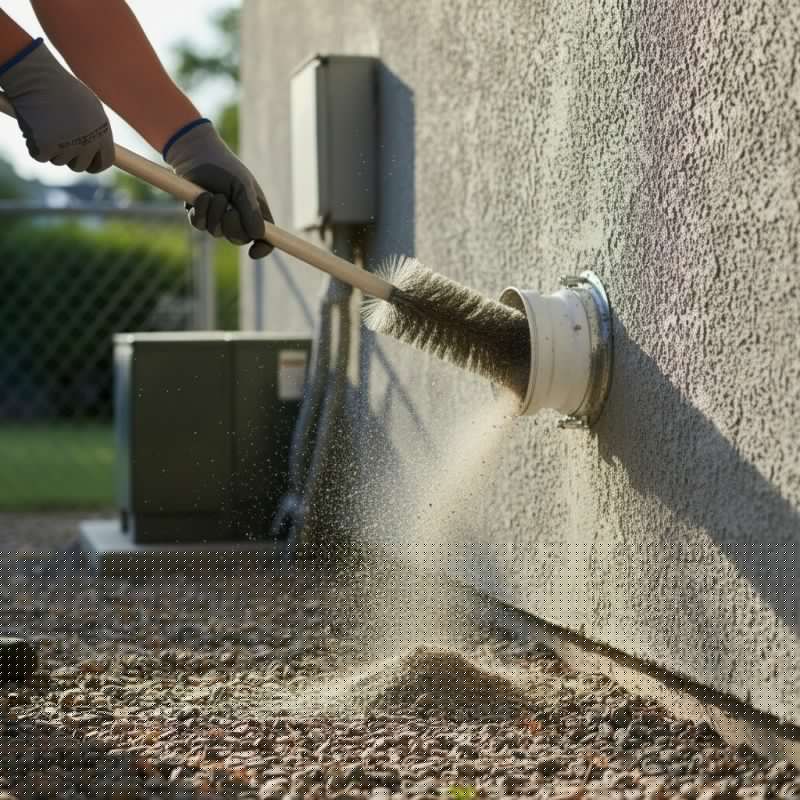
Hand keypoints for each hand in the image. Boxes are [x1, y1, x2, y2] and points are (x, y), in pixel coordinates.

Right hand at [0, 39, 112, 172]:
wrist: (36, 76)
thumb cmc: (60, 87)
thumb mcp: (87, 107)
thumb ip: (94, 130)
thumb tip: (99, 151)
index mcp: (102, 132)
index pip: (106, 161)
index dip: (94, 165)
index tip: (86, 165)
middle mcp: (89, 142)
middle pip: (80, 165)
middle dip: (68, 157)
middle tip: (57, 140)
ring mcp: (68, 146)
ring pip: (58, 161)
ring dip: (50, 148)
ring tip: (44, 123)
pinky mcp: (47, 147)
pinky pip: (39, 156)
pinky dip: (33, 145)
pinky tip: (33, 125)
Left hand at [164, 120, 273, 257]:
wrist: (198, 155)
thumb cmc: (226, 168)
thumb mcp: (243, 186)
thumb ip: (251, 210)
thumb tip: (259, 235)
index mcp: (256, 213)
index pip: (265, 239)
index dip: (262, 248)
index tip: (254, 252)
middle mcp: (239, 220)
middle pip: (239, 239)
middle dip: (232, 224)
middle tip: (229, 207)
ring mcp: (218, 220)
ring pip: (217, 232)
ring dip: (215, 212)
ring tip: (214, 193)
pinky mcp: (200, 216)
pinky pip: (200, 225)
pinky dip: (201, 210)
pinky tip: (202, 195)